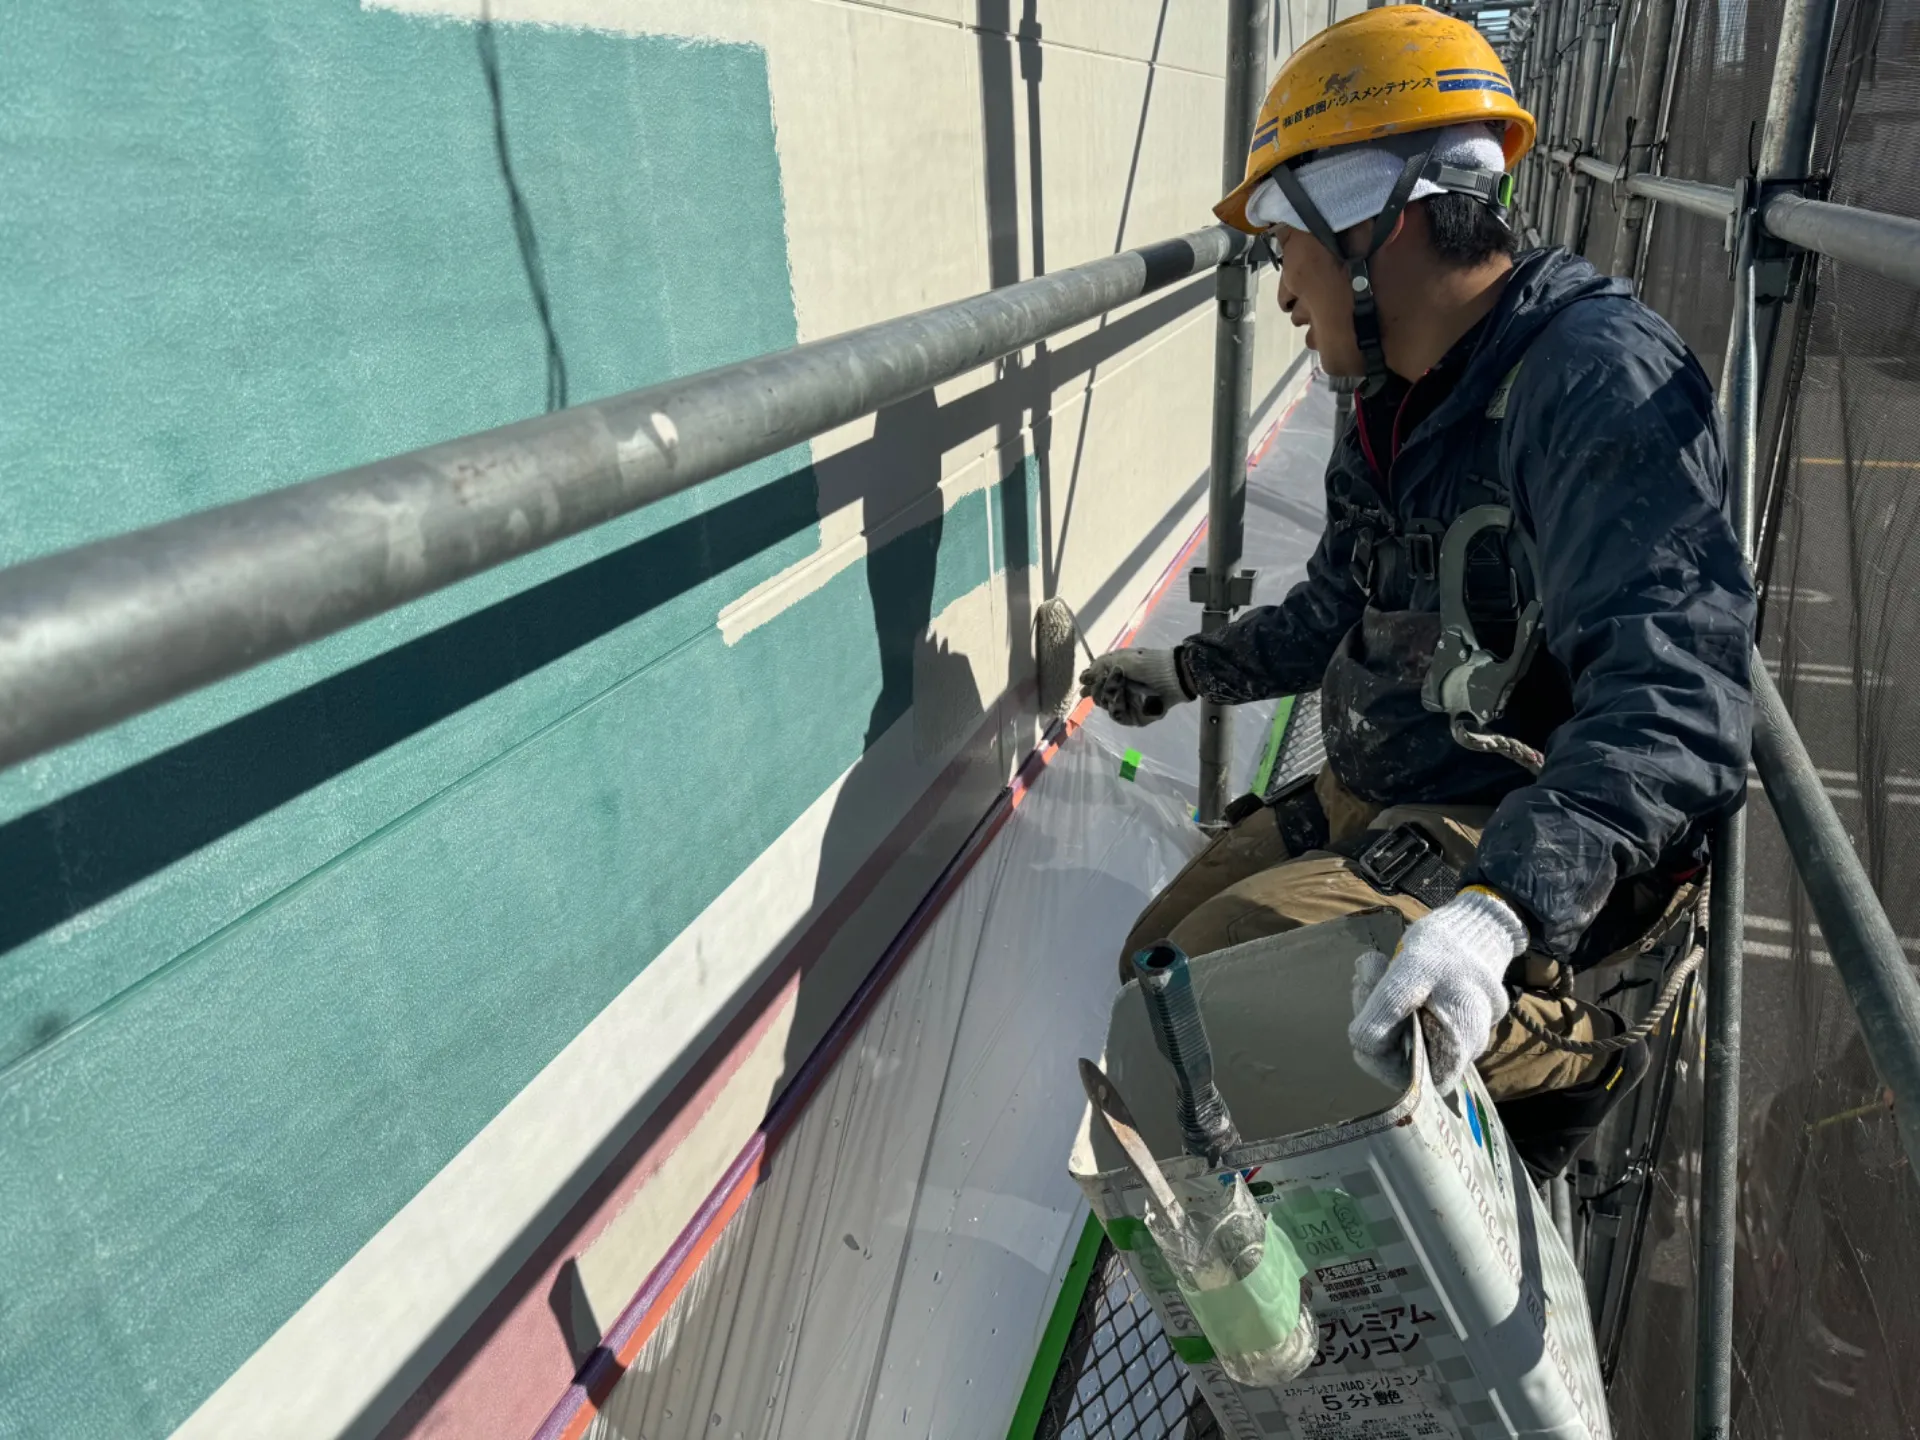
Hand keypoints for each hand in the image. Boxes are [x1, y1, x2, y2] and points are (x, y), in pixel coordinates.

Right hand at [1079, 648, 1191, 726]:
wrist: (1167, 676)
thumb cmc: (1144, 664)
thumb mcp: (1118, 659)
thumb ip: (1098, 667)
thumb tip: (1084, 678)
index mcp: (1115, 676)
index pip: (1096, 683)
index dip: (1089, 683)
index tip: (1084, 683)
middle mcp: (1119, 691)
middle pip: (1097, 695)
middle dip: (1099, 688)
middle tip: (1106, 682)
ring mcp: (1126, 705)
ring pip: (1105, 705)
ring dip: (1109, 695)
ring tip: (1119, 688)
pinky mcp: (1133, 718)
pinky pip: (1117, 716)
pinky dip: (1117, 706)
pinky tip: (1121, 699)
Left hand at [1349, 886, 1527, 1090]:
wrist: (1475, 924)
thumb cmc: (1449, 948)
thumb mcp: (1413, 971)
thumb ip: (1387, 1008)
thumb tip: (1360, 1045)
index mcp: (1458, 1045)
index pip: (1415, 1081)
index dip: (1382, 1063)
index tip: (1365, 1030)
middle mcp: (1456, 1049)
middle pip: (1401, 1056)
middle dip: (1374, 1020)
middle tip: (1365, 979)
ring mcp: (1446, 1033)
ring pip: (1399, 1035)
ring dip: (1375, 1004)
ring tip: (1371, 968)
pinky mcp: (1435, 1016)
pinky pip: (1403, 1018)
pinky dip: (1385, 998)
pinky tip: (1378, 970)